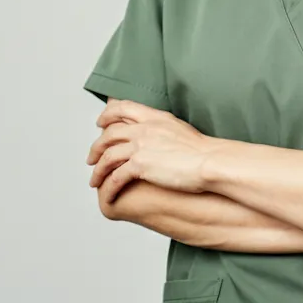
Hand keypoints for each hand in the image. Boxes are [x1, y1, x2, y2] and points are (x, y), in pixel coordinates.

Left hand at [86, 100, 215, 204]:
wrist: (210, 162)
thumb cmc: (203, 151)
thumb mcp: (180, 129)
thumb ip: (164, 128)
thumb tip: (161, 133)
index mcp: (155, 117)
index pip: (123, 107)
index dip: (108, 114)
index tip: (100, 123)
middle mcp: (144, 128)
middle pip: (110, 133)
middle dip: (97, 146)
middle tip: (91, 157)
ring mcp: (141, 146)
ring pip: (107, 155)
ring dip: (97, 168)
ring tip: (94, 180)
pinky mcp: (140, 165)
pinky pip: (115, 176)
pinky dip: (107, 186)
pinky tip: (106, 194)